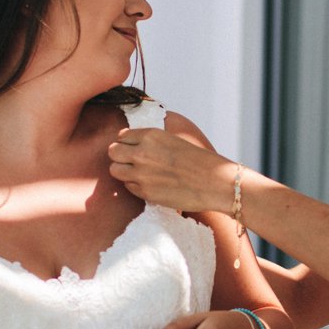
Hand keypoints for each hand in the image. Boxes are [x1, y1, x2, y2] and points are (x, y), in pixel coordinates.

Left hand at [109, 129, 236, 214]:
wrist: (215, 183)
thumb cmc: (200, 161)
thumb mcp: (174, 140)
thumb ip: (152, 141)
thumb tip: (134, 143)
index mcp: (151, 135)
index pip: (121, 136)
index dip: (126, 143)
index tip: (132, 148)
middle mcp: (142, 153)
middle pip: (113, 152)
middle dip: (119, 156)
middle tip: (130, 162)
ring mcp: (141, 174)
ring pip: (115, 170)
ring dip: (123, 172)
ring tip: (138, 174)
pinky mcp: (145, 193)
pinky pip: (128, 187)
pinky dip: (135, 186)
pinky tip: (150, 185)